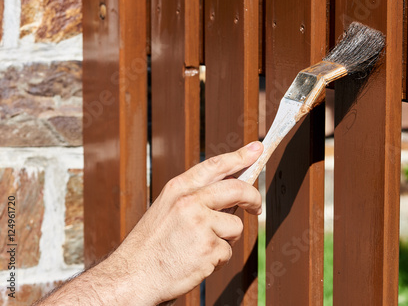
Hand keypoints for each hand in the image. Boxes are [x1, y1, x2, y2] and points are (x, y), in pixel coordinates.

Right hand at [113, 141, 263, 303]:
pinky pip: (227, 251)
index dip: (239, 156)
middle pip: (237, 190)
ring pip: (235, 226)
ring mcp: (200, 225)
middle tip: (257, 207)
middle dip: (253, 197)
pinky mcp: (208, 249)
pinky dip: (216, 259)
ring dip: (225, 239)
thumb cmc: (151, 245)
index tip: (256, 149)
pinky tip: (196, 261)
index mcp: (178, 189)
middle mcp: (190, 202)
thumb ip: (195, 198)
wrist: (132, 276)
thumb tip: (232, 191)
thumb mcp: (167, 209)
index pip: (215, 166)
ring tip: (200, 247)